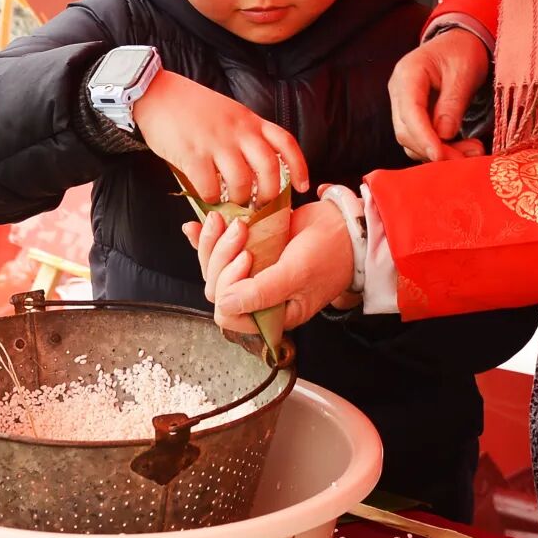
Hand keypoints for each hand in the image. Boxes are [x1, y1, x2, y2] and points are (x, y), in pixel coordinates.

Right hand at [134, 70, 307, 202]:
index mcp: (249, 120)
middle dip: (270, 193)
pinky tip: (208, 197)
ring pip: (242, 182)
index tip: (304, 186)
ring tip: (234, 204)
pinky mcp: (193, 154)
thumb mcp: (229, 112)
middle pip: (269, 167)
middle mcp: (238, 130)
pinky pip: (210, 187)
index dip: (300, 166)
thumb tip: (256, 167)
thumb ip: (244, 134)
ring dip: (240, 200)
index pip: (285, 142)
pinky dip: (212, 199)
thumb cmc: (192, 106)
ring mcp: (216, 142)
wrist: (157, 92)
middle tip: (262, 206)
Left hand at [182, 199, 351, 332]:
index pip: (229, 313)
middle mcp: (257, 299)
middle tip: (241, 231)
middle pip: (217, 288)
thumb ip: (262, 292)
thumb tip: (224, 304)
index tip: (248, 259)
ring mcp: (251, 274)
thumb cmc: (329, 254)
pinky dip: (204, 239)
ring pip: (213, 268)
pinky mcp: (248, 252)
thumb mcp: (298, 275)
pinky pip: (218, 251)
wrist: (344, 225)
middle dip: (221, 258)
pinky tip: (194, 226)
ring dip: (213, 243)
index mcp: (271, 316)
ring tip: (228, 220)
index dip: (230, 286)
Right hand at [388, 29, 489, 163]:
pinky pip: (421, 139)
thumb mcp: (464, 73)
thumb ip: (453, 103)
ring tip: (473, 152)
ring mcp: (403, 105)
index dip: (423, 137)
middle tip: (468, 159)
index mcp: (408, 74)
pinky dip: (441, 148)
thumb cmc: (462, 52)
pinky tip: (464, 149)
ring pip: (413, 140)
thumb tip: (444, 135)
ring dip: (441, 153)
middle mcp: (399, 92)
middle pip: (407, 131)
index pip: (409, 112)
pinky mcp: (413, 117)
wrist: (460, 44)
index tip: (440, 156)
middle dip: (435, 150)